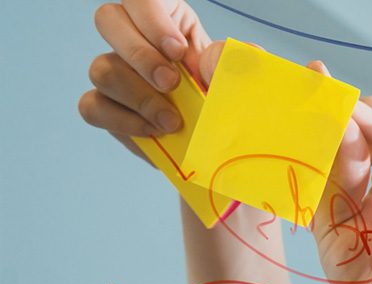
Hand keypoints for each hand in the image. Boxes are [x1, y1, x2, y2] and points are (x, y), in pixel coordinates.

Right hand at [79, 0, 218, 162]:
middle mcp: (133, 36)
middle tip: (171, 84)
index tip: (178, 52)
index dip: (153, 22)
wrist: (220, 137)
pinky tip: (153, 130)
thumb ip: (230, 61)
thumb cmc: (226, 96)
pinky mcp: (105, 104)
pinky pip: (93, 105)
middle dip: (140, 55)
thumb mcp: (237, 74)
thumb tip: (209, 59)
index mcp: (166, 16)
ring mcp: (115, 69)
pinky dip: (124, 121)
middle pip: (108, 20)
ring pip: (101, 68)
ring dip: (138, 96)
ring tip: (172, 120)